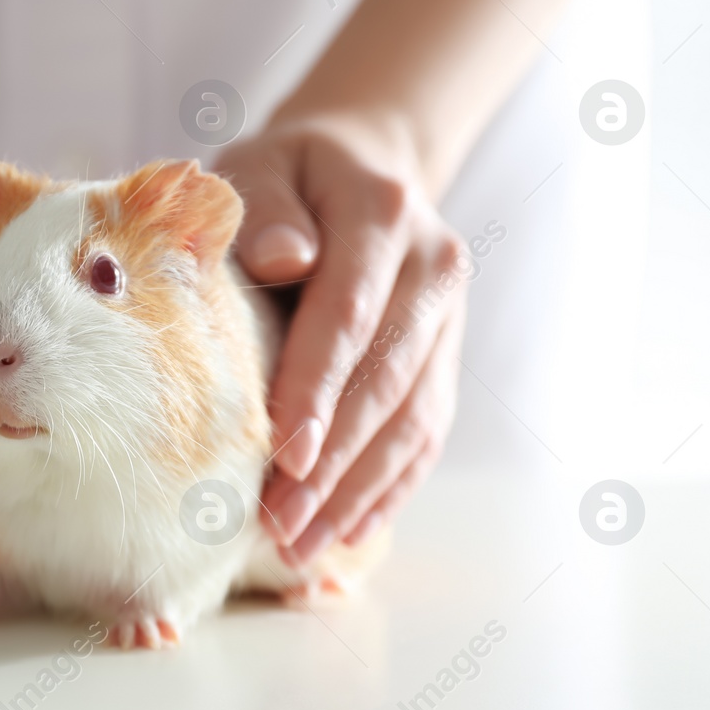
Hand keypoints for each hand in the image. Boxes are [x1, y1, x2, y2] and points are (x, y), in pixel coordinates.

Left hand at [215, 116, 467, 563]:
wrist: (360, 164)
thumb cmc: (286, 176)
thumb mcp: (260, 166)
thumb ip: (263, 209)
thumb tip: (282, 259)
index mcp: (384, 212)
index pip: (350, 314)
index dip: (317, 388)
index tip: (283, 454)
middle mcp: (434, 267)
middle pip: (385, 380)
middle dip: (332, 462)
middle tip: (279, 524)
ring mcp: (449, 317)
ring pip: (412, 418)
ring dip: (356, 491)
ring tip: (299, 545)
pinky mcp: (447, 356)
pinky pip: (427, 432)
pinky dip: (388, 487)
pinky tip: (347, 531)